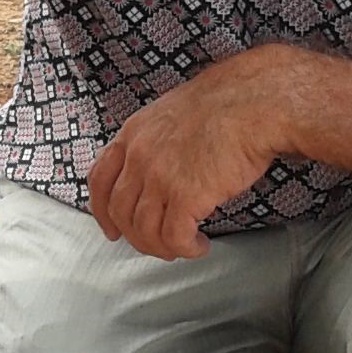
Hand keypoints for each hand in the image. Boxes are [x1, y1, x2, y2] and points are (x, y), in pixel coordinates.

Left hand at [86, 49, 296, 259]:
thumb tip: (155, 170)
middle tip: (157, 244)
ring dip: (162, 247)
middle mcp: (139, 156)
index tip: (111, 229)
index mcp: (133, 134)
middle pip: (120, 212)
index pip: (99, 179)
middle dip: (137, 237)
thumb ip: (154, 141)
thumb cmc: (224, 105)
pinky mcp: (186, 196)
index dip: (101, 211)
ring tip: (183, 246)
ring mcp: (159, 177)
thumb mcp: (171, 113)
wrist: (252, 103)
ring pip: (144, 231)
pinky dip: (186, 249)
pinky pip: (174, 238)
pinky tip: (200, 245)